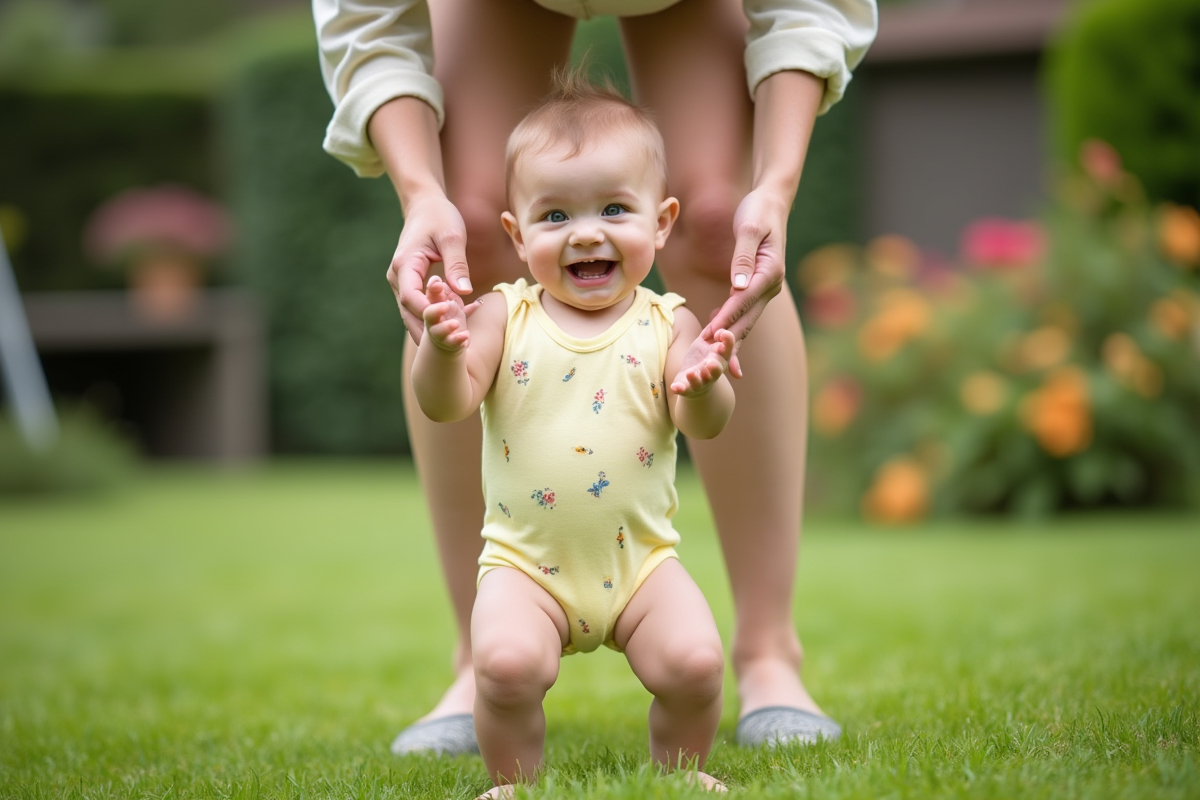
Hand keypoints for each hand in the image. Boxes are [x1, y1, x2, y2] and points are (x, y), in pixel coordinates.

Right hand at [385, 195, 473, 343]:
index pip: (411, 299)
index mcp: (404, 264)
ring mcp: (401, 282)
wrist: (424, 206)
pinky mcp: (409, 284)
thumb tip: (464, 292)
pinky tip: (451, 330)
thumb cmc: (440, 217)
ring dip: (429, 328)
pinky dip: (432, 318)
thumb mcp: (453, 237)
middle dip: (427, 331)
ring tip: (451, 348)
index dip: (429, 315)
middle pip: (408, 312)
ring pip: (411, 313)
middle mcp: (397, 276)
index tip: (450, 328)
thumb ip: (457, 265)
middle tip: (450, 351)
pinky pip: (418, 306)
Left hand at [670, 329, 734, 395]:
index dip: (727, 342)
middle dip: (715, 367)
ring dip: (697, 378)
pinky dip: (680, 388)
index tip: (724, 333)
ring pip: (702, 381)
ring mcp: (701, 381)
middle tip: (711, 362)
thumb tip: (720, 322)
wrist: (697, 379)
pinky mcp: (688, 388)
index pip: (727, 349)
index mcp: (721, 357)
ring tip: (691, 373)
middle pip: (717, 369)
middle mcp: (713, 371)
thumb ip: (712, 332)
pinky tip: (675, 387)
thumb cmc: (705, 356)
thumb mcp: (708, 341)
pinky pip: (685, 389)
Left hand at [702, 187, 789, 377]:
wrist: (771, 201)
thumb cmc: (757, 210)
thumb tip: (738, 286)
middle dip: (727, 339)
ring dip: (730, 339)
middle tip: (708, 360)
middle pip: (747, 317)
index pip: (743, 300)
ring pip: (746, 319)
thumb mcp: (748, 228)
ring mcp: (767, 287)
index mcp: (770, 271)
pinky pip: (744, 311)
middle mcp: (771, 284)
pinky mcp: (759, 286)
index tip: (709, 335)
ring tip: (711, 361)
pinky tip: (716, 339)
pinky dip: (731, 326)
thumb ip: (743, 256)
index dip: (725, 319)